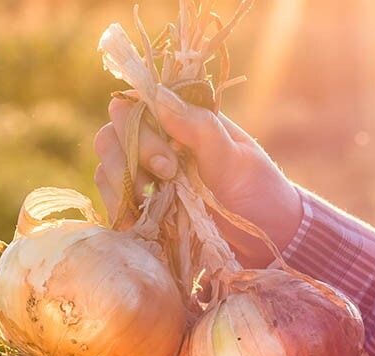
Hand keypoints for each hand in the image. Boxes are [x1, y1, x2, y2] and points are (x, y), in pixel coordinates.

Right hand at [92, 86, 302, 266]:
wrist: (267, 241)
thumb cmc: (258, 193)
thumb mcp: (236, 160)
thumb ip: (199, 128)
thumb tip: (158, 96)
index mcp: (181, 120)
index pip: (135, 105)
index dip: (138, 128)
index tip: (167, 162)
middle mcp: (158, 143)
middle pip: (112, 135)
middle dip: (128, 159)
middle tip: (165, 181)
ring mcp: (147, 176)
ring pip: (107, 167)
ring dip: (120, 186)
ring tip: (150, 205)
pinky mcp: (143, 207)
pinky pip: (113, 201)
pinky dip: (118, 210)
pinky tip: (137, 223)